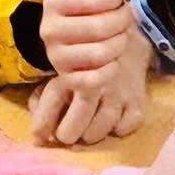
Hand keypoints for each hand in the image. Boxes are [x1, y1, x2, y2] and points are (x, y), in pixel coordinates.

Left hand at [29, 32, 149, 145]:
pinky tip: (112, 120)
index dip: (42, 124)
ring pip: (98, 131)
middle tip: (67, 132)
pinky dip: (117, 129)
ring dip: (91, 134)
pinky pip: (124, 128)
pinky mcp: (137, 99)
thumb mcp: (61, 70)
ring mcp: (117, 93)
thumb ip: (43, 96)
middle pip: (74, 128)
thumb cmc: (86, 62)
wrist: (126, 37)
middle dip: (67, 134)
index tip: (39, 137)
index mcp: (71, 71)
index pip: (52, 101)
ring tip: (88, 127)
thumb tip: (37, 132)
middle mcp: (94, 83)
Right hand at [41, 0, 144, 77]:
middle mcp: (49, 31)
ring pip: (100, 54)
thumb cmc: (86, 2)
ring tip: (120, 37)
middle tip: (125, 19)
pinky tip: (112, 60)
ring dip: (119, 44)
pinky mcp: (67, 79)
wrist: (81, 32)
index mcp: (53, 2)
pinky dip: (111, 69)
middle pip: (99, 28)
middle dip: (121, 22)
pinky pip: (95, 79)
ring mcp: (57, 57)